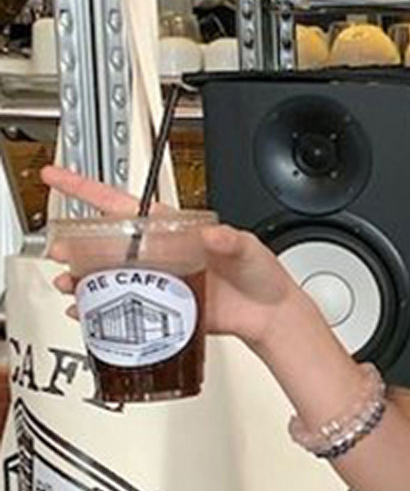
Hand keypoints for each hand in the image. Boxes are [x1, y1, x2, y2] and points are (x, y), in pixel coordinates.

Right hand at [39, 165, 299, 348]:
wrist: (270, 314)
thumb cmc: (260, 275)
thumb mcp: (247, 247)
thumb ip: (230, 240)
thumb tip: (214, 235)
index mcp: (174, 230)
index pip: (123, 204)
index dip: (87, 189)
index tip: (57, 176)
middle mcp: (161, 254)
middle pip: (106, 244)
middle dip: (76, 245)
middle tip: (58, 250)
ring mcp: (160, 282)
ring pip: (110, 276)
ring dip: (84, 279)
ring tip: (68, 284)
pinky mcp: (163, 309)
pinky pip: (125, 308)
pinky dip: (102, 310)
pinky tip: (86, 313)